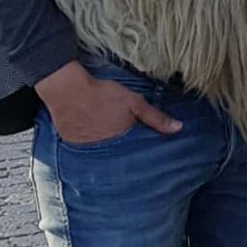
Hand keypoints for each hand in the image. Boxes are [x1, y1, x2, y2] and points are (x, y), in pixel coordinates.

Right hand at [35, 60, 180, 144]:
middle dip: (125, 154)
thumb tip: (178, 128)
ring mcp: (86, 148)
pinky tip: (93, 137)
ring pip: (102, 153)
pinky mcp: (72, 145)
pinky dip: (91, 145)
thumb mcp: (134, 103)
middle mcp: (104, 149)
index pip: (135, 154)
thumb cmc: (102, 94)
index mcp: (121, 141)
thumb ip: (155, 117)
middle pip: (118, 155)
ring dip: (107, 150)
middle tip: (127, 148)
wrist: (68, 90)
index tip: (148, 155)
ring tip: (109, 142)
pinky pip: (85, 149)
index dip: (141, 153)